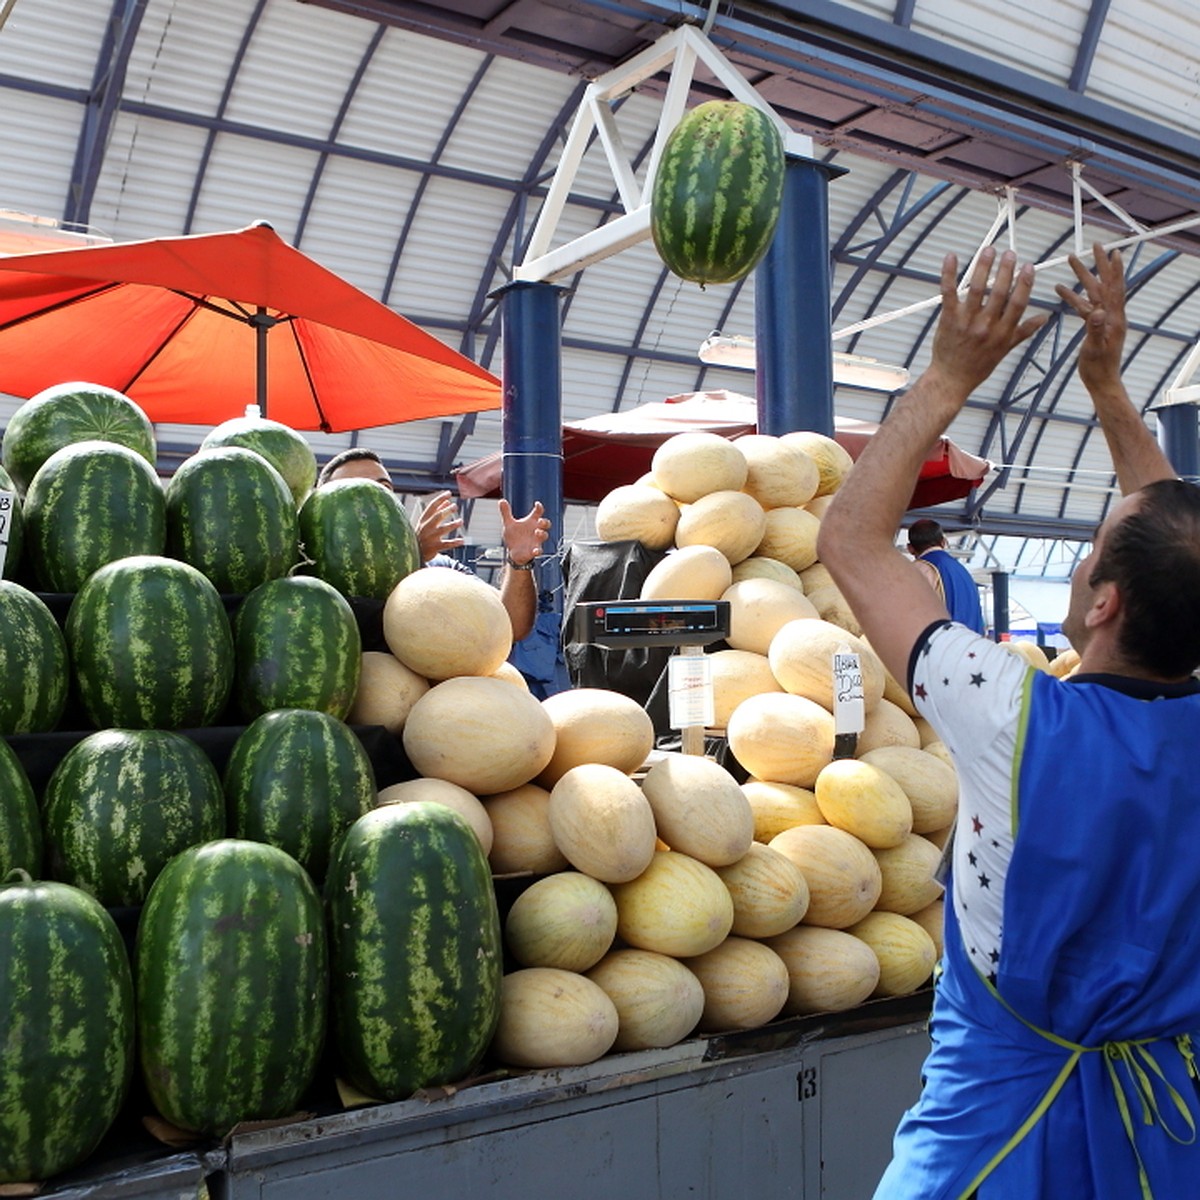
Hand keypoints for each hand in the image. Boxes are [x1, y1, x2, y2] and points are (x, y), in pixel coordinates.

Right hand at [416, 491, 465, 562]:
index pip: (432, 507)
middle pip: (437, 517)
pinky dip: (455, 542)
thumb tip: (447, 501)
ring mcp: (430, 537)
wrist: (413, 552)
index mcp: (424, 520)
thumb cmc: (422, 534)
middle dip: (446, 511)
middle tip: (455, 506)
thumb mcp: (425, 522)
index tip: (449, 493)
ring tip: (461, 521)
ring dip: (452, 525)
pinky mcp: (435, 547)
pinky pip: (446, 544)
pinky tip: (462, 540)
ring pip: (442, 530)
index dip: (440, 499)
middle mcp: (426, 527)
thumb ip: (436, 511)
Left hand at [499, 499, 549, 565]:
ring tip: (537, 532)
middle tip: (540, 521)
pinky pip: (539, 551)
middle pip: (546, 524)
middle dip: (545, 522)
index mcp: (531, 522)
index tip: (537, 504)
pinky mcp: (534, 550)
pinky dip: (538, 551)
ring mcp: (536, 541)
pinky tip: (535, 551)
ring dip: (542, 533)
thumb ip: (506, 513)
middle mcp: (536, 530)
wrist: (513, 552)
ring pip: (544, 536)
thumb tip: (501, 500)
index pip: (538, 512)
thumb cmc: (514, 536)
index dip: (539, 507)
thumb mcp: (509, 524)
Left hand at [928, 247, 1047, 399]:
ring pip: (977, 289)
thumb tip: (1044, 318)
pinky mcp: (948, 319)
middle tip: (1010, 253)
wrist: (951, 379)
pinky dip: (949, 274)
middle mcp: (986, 326)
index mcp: (1003, 332)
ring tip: (989, 250)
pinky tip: (952, 257)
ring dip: (983, 267)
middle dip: (1005, 271)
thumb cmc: (978, 366)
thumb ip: (1024, 331)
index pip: (1018, 303)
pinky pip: (949, 293)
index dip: (1024, 283)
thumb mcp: (1005, 350)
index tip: (1028, 267)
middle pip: (999, 293)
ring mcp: (966, 322)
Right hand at [1054, 243, 1125, 395]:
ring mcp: (1102, 319)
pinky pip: (1083, 306)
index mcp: (1112, 318)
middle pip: (1104, 284)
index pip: (1113, 288)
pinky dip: (1074, 296)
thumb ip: (1096, 330)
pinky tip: (1062, 289)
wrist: (1101, 382)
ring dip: (1084, 277)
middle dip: (1099, 264)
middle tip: (1094, 246)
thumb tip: (1097, 311)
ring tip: (1073, 261)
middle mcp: (1110, 315)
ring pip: (1093, 292)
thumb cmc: (1098, 369)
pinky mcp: (1094, 325)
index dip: (1112, 269)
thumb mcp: (1095, 349)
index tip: (1110, 251)